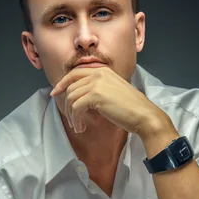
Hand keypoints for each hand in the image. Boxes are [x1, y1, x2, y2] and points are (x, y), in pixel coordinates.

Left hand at [50, 65, 167, 137]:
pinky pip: (76, 107)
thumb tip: (79, 96)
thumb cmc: (130, 108)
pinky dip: (76, 119)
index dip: (62, 83)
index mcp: (103, 71)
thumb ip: (97, 89)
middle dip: (66, 104)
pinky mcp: (95, 95)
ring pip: (72, 98)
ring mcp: (96, 83)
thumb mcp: (112, 91)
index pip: (75, 73)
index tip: (55, 93)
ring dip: (72, 115)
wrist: (143, 114)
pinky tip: (81, 127)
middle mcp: (98, 73)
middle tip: (71, 119)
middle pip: (71, 87)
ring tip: (78, 126)